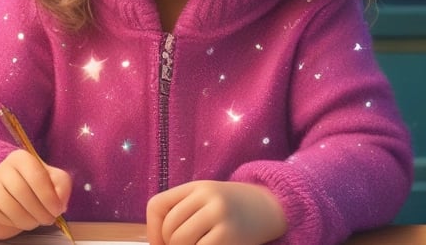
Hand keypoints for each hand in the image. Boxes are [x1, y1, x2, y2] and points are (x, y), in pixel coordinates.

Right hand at [0, 149, 71, 238]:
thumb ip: (62, 186)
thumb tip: (60, 203)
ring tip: (38, 220)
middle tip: (50, 219)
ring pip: (12, 207)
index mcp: (23, 158)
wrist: (9, 195)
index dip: (49, 196)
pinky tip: (24, 219)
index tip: (57, 209)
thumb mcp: (52, 180)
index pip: (36, 176)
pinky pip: (3, 217)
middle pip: (23, 192)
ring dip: (30, 220)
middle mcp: (5, 168)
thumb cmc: (34, 185)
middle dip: (41, 211)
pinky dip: (17, 223)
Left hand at [146, 181, 285, 244]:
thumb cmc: (234, 209)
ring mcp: (218, 214)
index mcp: (197, 186)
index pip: (157, 205)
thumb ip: (183, 212)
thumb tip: (157, 243)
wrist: (273, 208)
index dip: (152, 229)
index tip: (160, 243)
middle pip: (169, 228)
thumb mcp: (207, 200)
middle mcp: (207, 196)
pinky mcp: (228, 234)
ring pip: (180, 241)